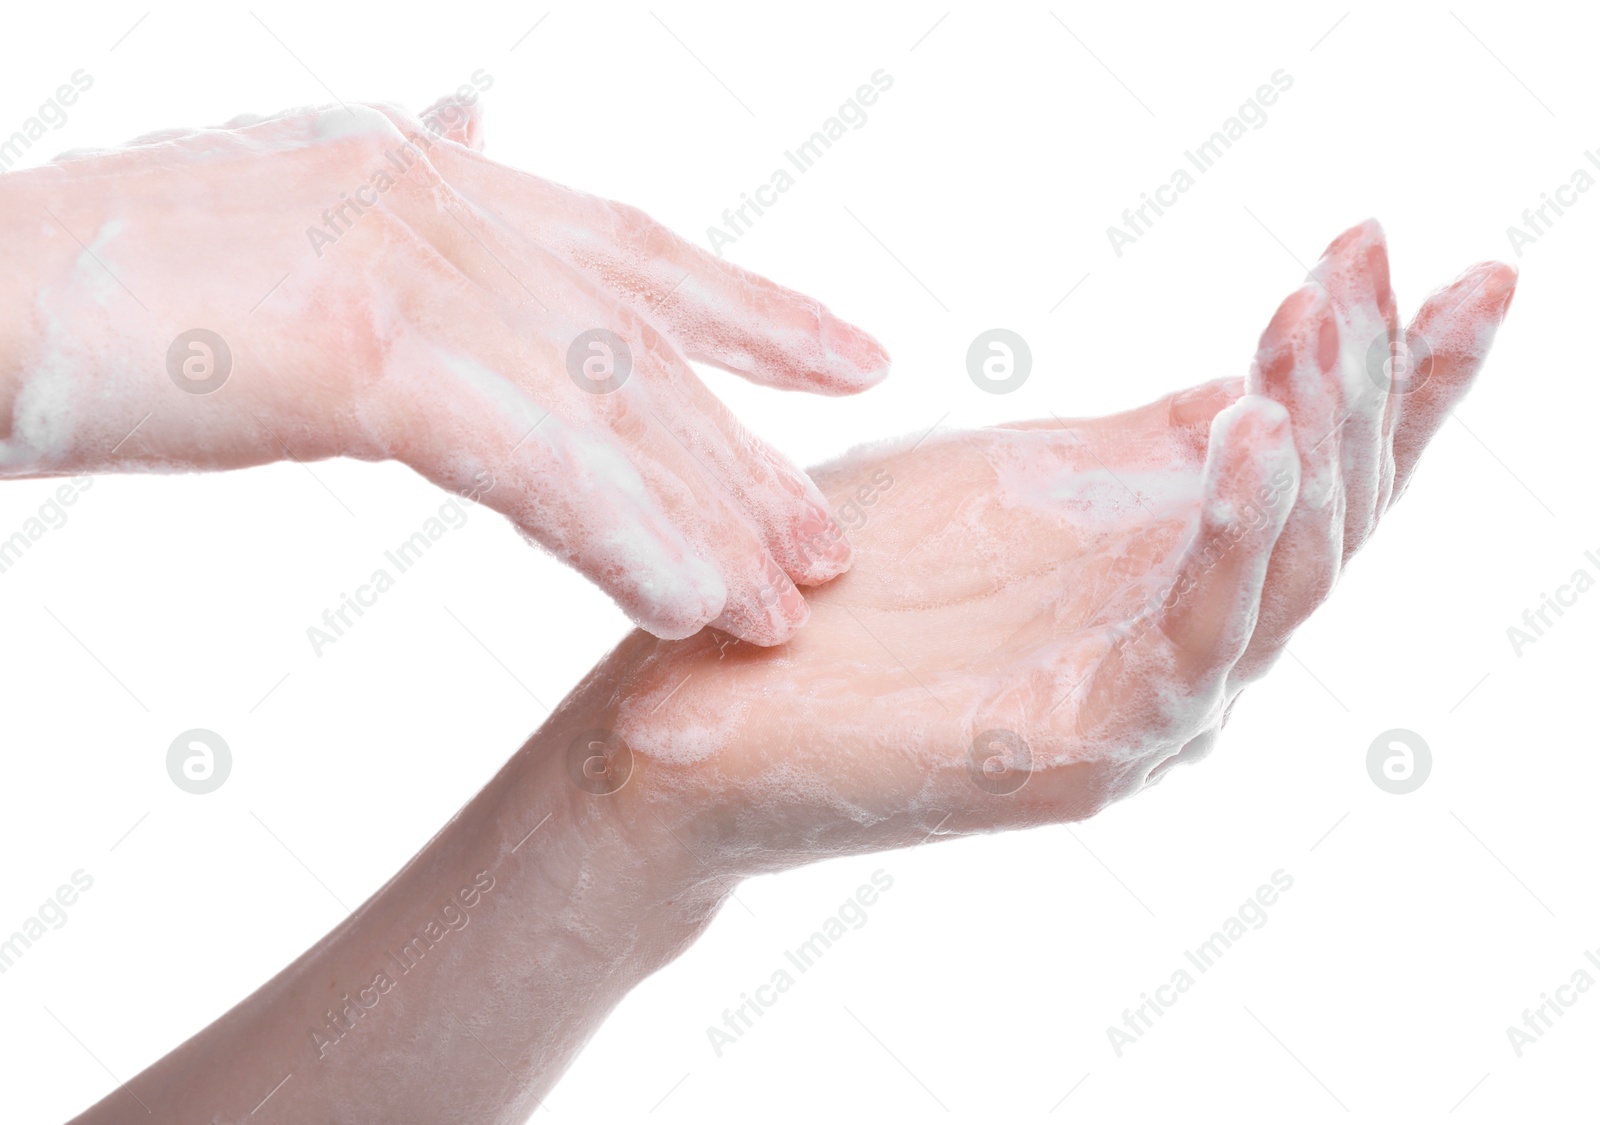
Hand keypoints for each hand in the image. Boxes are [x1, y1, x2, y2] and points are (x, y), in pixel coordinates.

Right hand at [0, 92, 887, 642]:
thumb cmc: (116, 268)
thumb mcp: (287, 193)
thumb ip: (402, 178)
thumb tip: (476, 119)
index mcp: (443, 175)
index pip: (638, 248)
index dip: (757, 307)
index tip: (855, 360)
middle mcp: (453, 204)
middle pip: (644, 350)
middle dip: (744, 456)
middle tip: (832, 548)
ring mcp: (414, 271)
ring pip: (607, 412)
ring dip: (704, 518)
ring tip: (783, 609)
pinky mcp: (365, 354)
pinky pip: (531, 464)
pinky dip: (618, 535)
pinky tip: (684, 606)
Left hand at [596, 221, 1515, 867]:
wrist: (711, 695)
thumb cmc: (848, 580)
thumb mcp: (1018, 477)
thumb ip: (1137, 446)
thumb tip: (1259, 380)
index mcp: (1169, 579)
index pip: (1306, 466)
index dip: (1369, 361)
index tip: (1379, 237)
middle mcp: (1187, 647)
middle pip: (1328, 518)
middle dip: (1368, 386)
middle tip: (1375, 260)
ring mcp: (1150, 712)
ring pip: (1286, 578)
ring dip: (1311, 444)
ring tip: (1314, 332)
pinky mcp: (1089, 757)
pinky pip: (1193, 642)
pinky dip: (1229, 537)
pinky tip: (1243, 433)